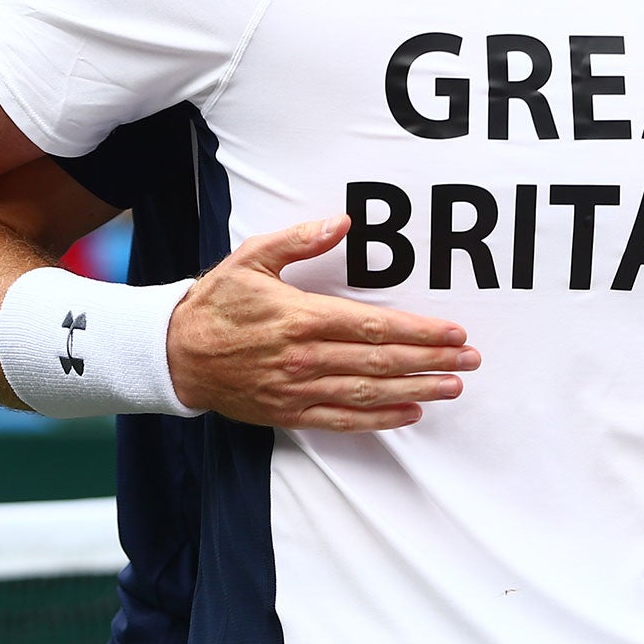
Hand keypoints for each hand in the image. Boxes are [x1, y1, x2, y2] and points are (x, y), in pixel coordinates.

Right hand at [167, 215, 479, 430]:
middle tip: (469, 360)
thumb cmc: (216, 303)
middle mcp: (304, 357)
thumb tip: (343, 222)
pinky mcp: (288, 413)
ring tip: (452, 387)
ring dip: (415, 390)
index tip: (453, 331)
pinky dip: (379, 420)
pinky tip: (410, 413)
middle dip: (431, 360)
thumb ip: (299, 241)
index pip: (373, 326)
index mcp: (300, 318)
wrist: (174, 354)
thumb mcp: (252, 258)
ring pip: (368, 393)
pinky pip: (342, 421)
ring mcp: (297, 389)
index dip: (418, 331)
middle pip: (380, 362)